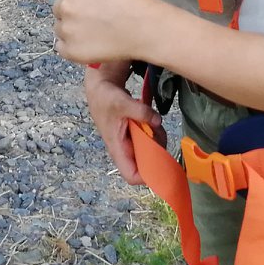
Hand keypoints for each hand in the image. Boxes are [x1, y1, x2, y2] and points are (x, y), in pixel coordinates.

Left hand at [52, 0, 163, 65]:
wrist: (146, 28)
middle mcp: (64, 6)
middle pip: (62, 7)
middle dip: (75, 9)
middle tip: (99, 14)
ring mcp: (65, 30)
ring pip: (60, 27)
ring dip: (72, 27)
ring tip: (96, 28)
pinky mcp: (69, 51)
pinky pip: (62, 47)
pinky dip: (72, 46)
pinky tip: (91, 41)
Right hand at [85, 70, 165, 184]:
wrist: (101, 88)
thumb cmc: (106, 98)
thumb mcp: (122, 102)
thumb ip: (141, 112)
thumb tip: (157, 121)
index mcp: (118, 148)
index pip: (132, 175)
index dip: (147, 176)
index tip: (162, 165)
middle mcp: (125, 149)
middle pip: (145, 165)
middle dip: (157, 153)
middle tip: (160, 136)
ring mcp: (130, 142)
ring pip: (150, 151)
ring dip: (158, 140)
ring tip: (155, 124)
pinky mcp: (135, 133)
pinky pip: (150, 139)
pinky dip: (155, 131)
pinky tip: (153, 119)